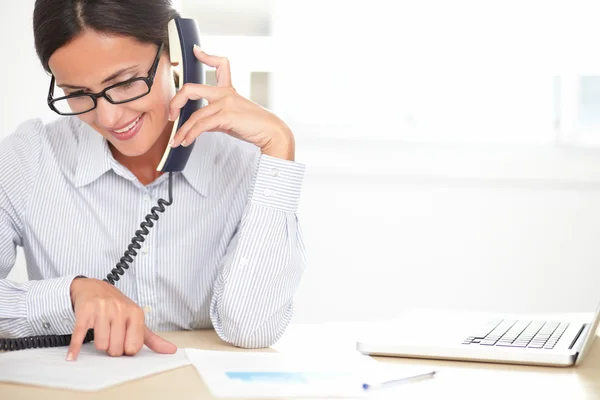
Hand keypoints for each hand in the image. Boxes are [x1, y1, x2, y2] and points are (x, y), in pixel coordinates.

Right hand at [67, 278, 176, 359]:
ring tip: (101, 332)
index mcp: (136, 313)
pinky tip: (73, 356)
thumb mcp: (136, 320)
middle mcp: (120, 309)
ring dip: (98, 344)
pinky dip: (75, 348)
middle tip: (111, 336)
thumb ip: (153, 338)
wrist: (93, 287)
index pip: (133, 347)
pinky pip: (80, 335)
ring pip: (100, 345)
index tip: (124, 342)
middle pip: (116, 348)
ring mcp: (102, 309)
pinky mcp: (85, 312)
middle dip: (111, 348)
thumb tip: (171, 350)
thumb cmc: (117, 307)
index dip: (126, 349)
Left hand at [169, 45, 295, 160]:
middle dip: (175, 102)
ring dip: (182, 130)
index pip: (220, 64)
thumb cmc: (255, 126)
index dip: (207, 56)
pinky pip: (201, 125)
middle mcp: (225, 93)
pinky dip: (190, 135)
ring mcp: (225, 103)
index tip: (196, 51)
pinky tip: (186, 141)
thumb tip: (200, 126)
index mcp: (228, 90)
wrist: (272, 132)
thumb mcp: (231, 118)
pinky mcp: (226, 115)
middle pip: (191, 89)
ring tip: (177, 140)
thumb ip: (215, 118)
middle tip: (171, 115)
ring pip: (194, 115)